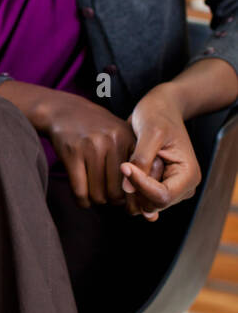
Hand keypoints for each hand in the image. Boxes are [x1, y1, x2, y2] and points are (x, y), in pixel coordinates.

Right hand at [43, 91, 139, 207]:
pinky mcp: (72, 153)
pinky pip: (80, 191)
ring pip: (98, 194)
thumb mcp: (119, 136)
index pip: (137, 180)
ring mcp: (92, 147)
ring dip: (95, 201)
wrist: (63, 111)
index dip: (132, 197)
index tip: (125, 201)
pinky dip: (81, 201)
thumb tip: (142, 199)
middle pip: (117, 192)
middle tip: (106, 197)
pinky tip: (82, 197)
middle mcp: (113, 141)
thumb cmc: (95, 129)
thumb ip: (134, 161)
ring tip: (93, 195)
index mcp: (128, 138)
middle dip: (111, 201)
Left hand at [122, 86, 200, 220]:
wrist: (161, 108)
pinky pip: (138, 198)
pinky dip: (129, 186)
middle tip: (131, 159)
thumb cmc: (158, 114)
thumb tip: (128, 190)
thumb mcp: (151, 132)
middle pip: (152, 204)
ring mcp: (170, 189)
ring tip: (134, 160)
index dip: (140, 186)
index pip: (162, 197)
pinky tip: (128, 168)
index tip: (124, 166)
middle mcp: (182, 187)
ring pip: (143, 204)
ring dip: (131, 186)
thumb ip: (141, 160)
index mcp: (188, 175)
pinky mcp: (157, 188)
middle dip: (136, 187)